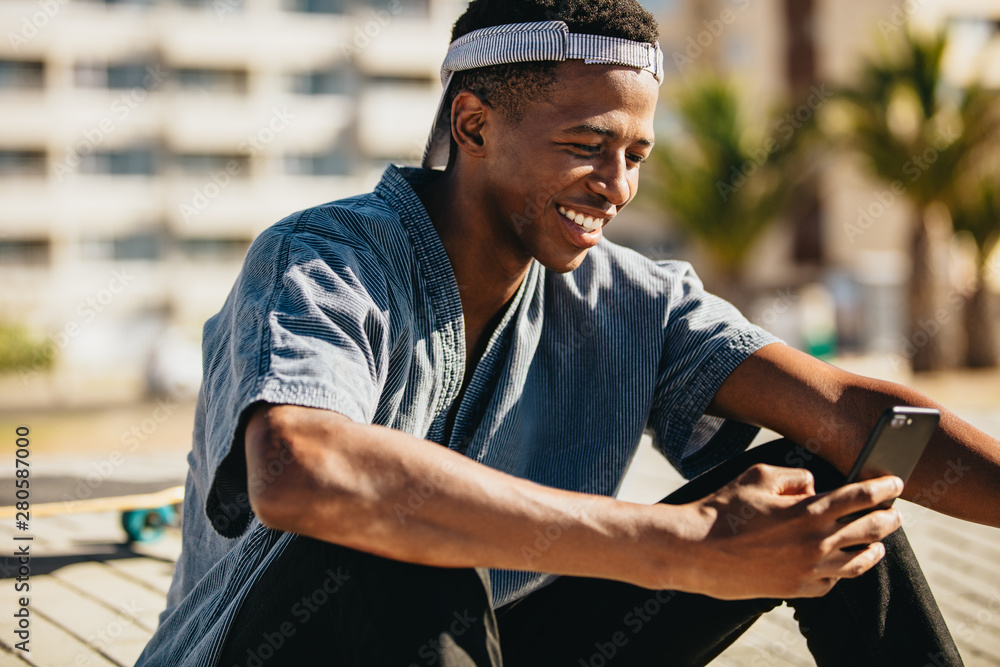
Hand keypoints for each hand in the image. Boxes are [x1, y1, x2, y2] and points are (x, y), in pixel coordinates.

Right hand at [651, 464, 902, 599]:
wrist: (699, 551)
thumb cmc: (725, 509)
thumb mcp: (759, 476)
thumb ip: (795, 477)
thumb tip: (814, 486)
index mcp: (810, 511)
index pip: (861, 497)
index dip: (884, 488)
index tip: (896, 484)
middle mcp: (817, 543)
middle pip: (871, 530)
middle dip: (888, 518)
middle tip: (894, 513)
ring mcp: (810, 570)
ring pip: (860, 562)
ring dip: (875, 549)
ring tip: (879, 544)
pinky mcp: (799, 589)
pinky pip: (834, 581)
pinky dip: (843, 571)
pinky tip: (842, 564)